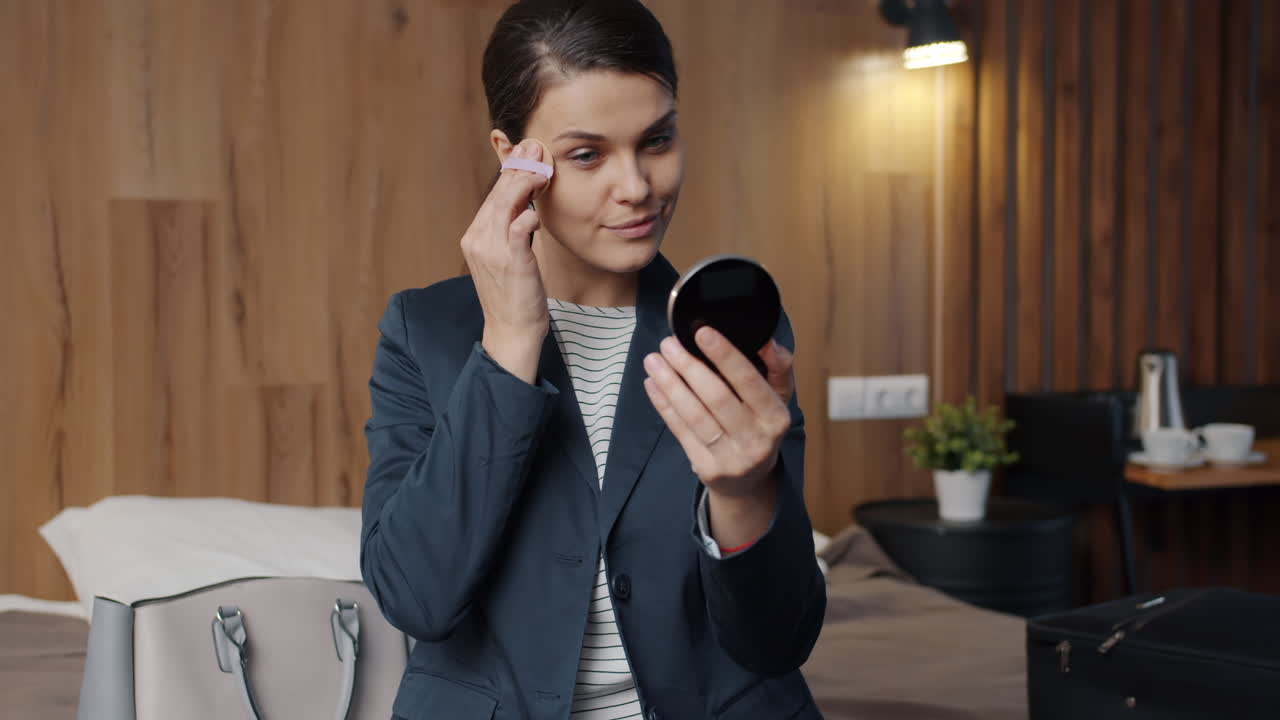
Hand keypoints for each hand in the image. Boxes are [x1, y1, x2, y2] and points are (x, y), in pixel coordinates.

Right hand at [462, 140, 551, 381]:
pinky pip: (518, 227)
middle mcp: (477, 239)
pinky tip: (538, 211)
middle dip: (519, 168)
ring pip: (506, 204)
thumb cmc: (514, 296)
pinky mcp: (510, 260)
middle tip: (536, 148)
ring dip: (526, 182)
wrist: (511, 331)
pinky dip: (528, 214)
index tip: (525, 153)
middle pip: (498, 194)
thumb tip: (526, 208)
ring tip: (542, 167)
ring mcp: (491, 250)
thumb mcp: (507, 259)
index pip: (493, 196)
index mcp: (474, 237)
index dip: (511, 172)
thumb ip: (511, 232)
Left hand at [642, 327, 794, 498]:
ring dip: (670, 384)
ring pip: (694, 415)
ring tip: (653, 360)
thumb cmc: (760, 427)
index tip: (702, 332)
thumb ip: (778, 367)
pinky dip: (664, 405)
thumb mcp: (778, 398)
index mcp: (776, 417)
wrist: (749, 481)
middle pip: (717, 398)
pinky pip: (680, 431)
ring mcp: (731, 458)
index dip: (725, 356)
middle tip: (668, 343)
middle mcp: (756, 440)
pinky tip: (652, 384)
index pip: (749, 382)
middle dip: (688, 367)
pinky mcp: (707, 469)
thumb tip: (766, 341)